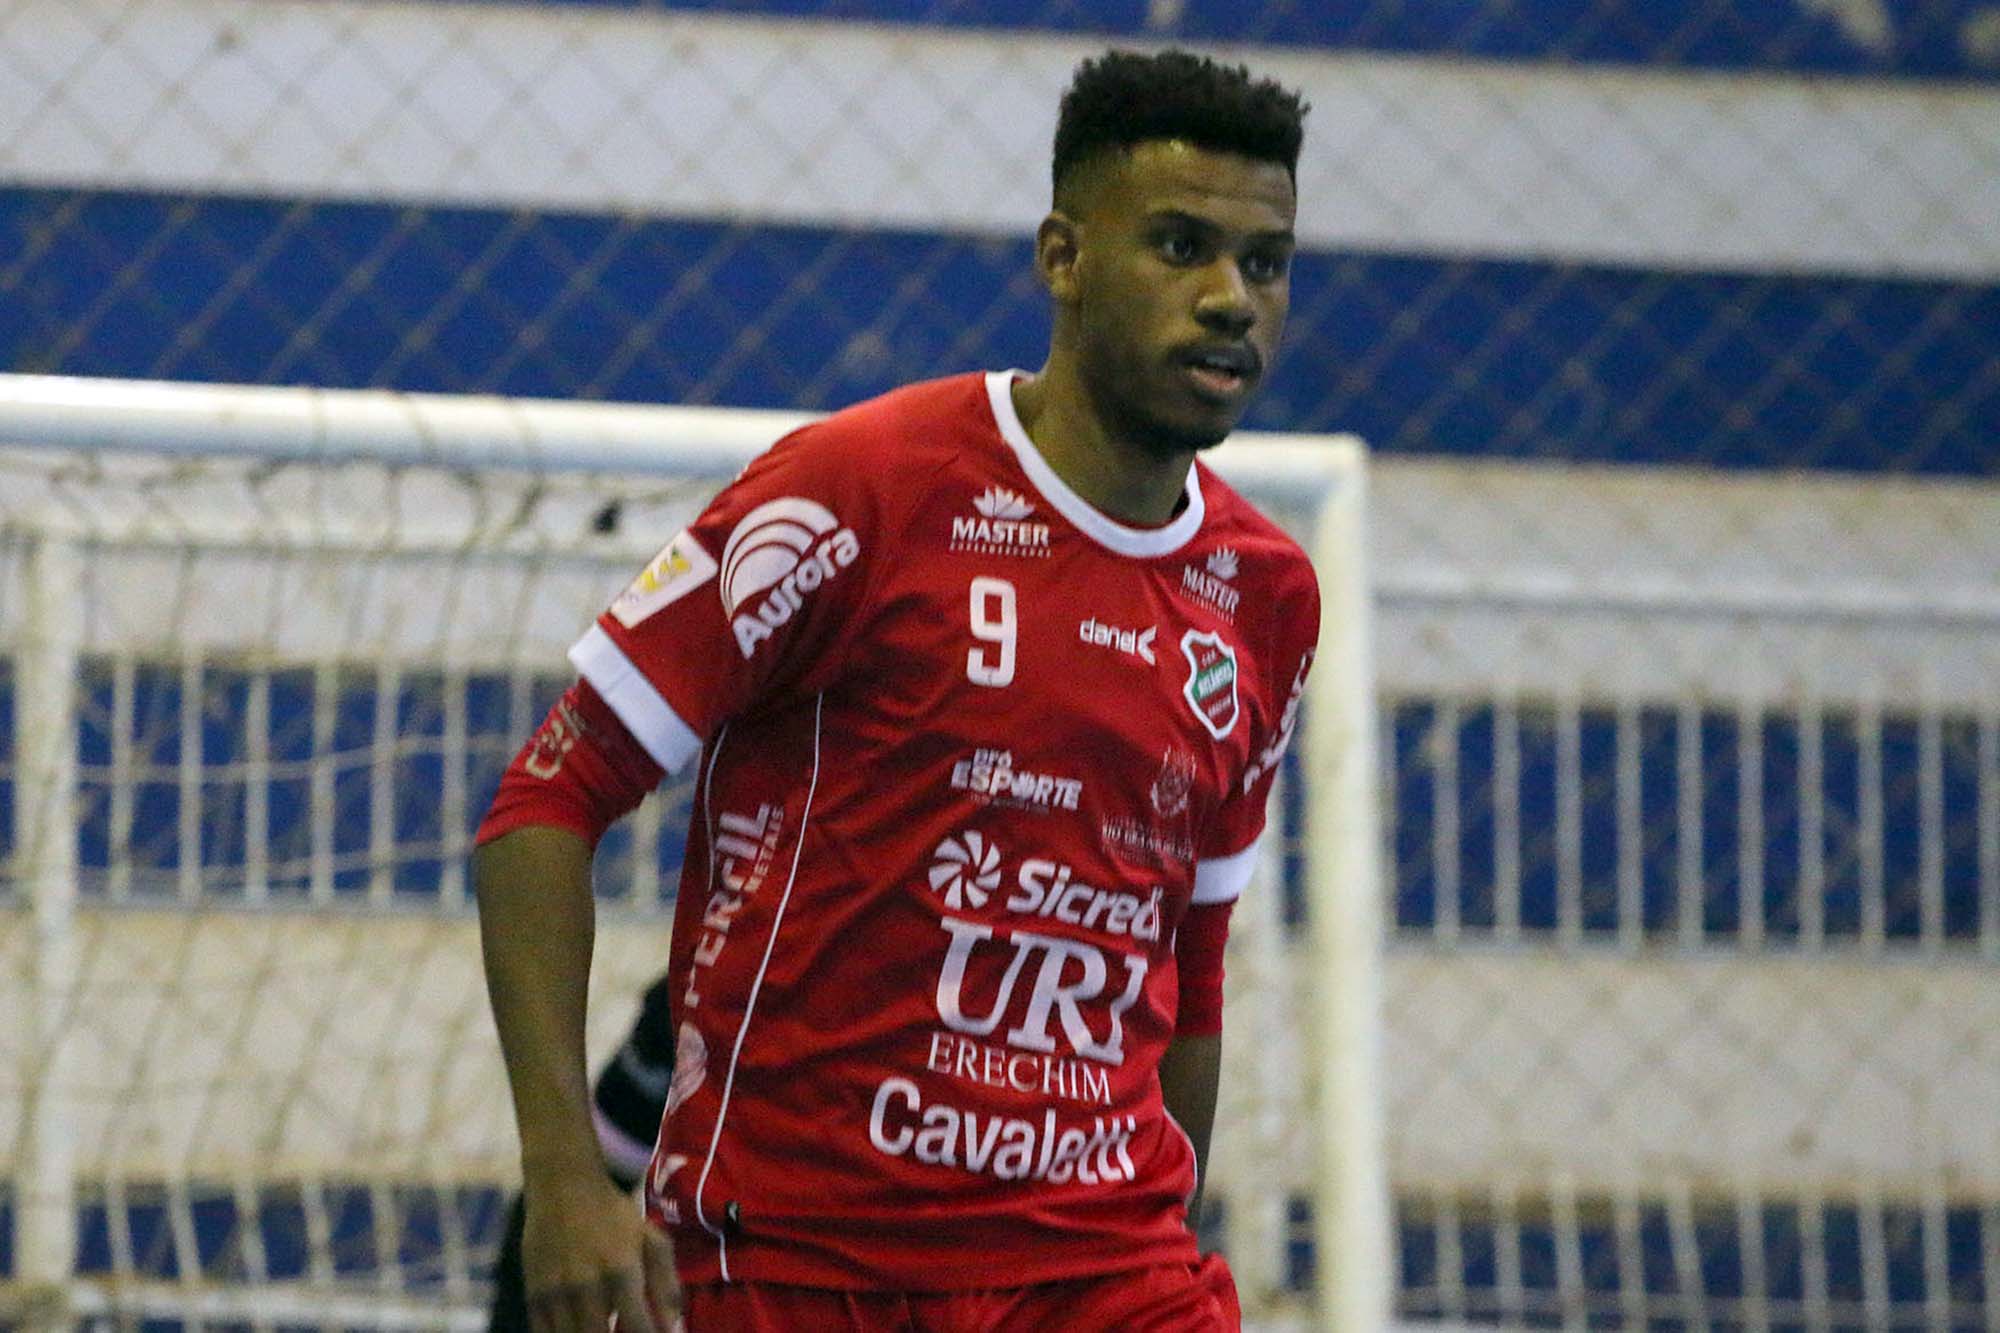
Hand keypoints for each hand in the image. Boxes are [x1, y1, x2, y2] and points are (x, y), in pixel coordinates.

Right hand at [521, 1171, 679, 1331]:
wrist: (562, 1187)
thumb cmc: (613, 1215)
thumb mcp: (650, 1240)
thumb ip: (665, 1285)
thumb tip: (674, 1329)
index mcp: (621, 1270)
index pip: (638, 1326)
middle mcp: (586, 1285)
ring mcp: (555, 1292)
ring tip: (603, 1329)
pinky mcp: (532, 1295)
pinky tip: (578, 1330)